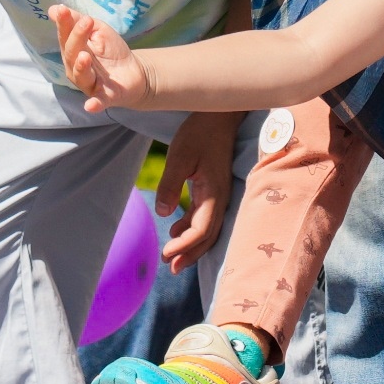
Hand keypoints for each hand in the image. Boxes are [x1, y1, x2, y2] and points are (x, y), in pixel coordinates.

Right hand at [48, 4, 153, 111]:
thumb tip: (54, 8)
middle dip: (77, 37)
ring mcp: (89, 84)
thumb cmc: (111, 51)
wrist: (134, 71)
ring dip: (81, 66)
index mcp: (72, 51)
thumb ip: (78, 21)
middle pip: (71, 53)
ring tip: (85, 56)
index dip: (64, 24)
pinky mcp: (105, 97)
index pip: (65, 36)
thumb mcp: (97, 31)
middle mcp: (75, 69)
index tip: (64, 10)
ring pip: (80, 76)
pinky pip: (97, 101)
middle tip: (87, 22)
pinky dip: (94, 104)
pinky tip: (90, 105)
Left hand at [156, 108, 241, 269]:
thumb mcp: (180, 156)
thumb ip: (170, 184)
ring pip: (208, 229)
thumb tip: (162, 213)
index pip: (202, 230)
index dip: (185, 245)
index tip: (166, 254)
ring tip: (172, 258)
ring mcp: (219, 194)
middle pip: (208, 236)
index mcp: (213, 193)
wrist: (219, 115)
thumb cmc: (199, 133)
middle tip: (170, 268)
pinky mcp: (213, 189)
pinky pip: (205, 217)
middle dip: (190, 254)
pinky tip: (175, 230)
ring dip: (191, 245)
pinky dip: (191, 228)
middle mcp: (220, 198)